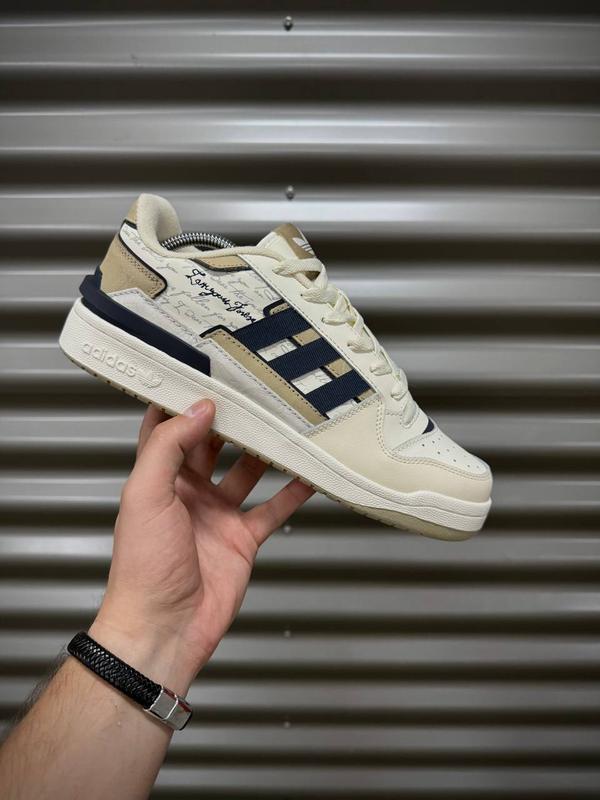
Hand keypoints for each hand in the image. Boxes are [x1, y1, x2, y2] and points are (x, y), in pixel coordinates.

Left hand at [90, 399, 313, 692]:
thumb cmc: (143, 566)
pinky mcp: (243, 538)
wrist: (165, 626)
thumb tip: (199, 408)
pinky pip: (272, 509)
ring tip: (288, 425)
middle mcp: (189, 492)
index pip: (168, 429)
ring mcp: (218, 514)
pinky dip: (292, 493)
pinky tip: (308, 476)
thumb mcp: (146, 494)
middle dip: (234, 421)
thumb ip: (169, 447)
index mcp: (158, 478)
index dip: (183, 401)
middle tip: (258, 393)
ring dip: (266, 452)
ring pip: (248, 472)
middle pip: (215, 445)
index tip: (204, 373)